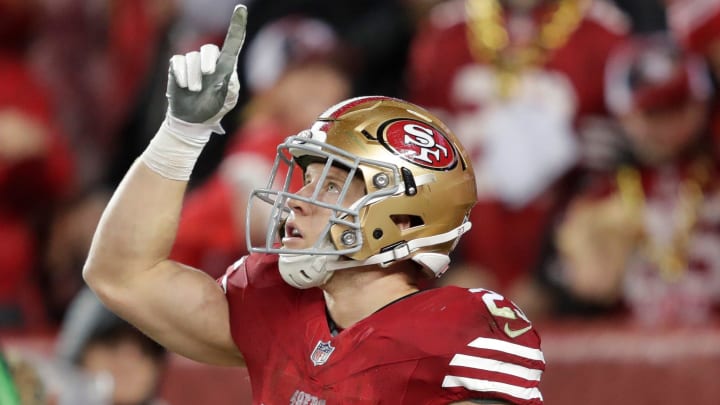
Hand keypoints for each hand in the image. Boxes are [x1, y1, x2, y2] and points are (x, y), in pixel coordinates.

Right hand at [166, 5, 246, 129]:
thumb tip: (227, 73)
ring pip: (191, 58)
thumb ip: (231, 87)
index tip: (241, 9)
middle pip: (209, 49)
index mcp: (226, 66)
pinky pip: (177, 62)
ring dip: (193, 76)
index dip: (237, 25)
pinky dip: (181, 75)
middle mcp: (210, 60)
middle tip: (209, 75)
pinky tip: (184, 86)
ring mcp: (193, 62)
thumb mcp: (228, 100)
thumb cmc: (214, 108)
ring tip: (195, 90)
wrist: (193, 119)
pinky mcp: (177, 66)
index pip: (233, 42)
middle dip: (208, 61)